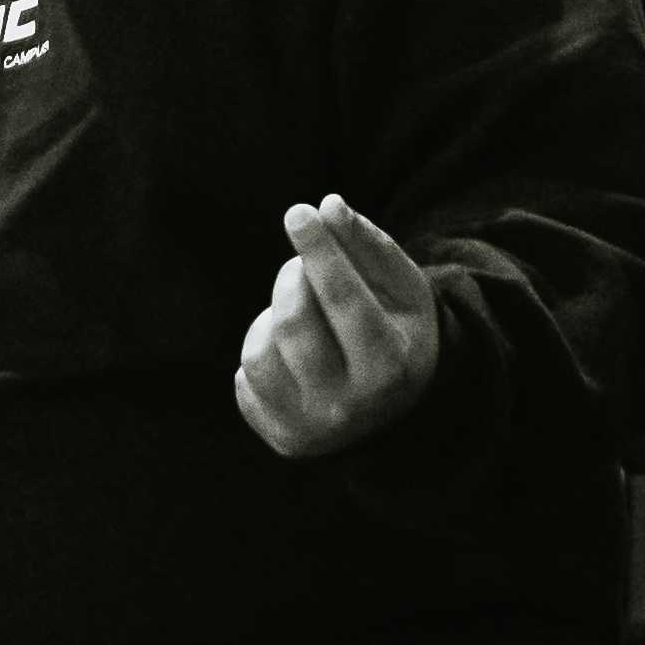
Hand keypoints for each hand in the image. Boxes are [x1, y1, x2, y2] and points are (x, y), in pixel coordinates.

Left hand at [234, 196, 441, 462]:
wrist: (396, 408)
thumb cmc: (396, 330)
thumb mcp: (400, 286)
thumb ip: (367, 244)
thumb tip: (328, 206)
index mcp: (390, 365)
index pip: (343, 298)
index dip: (319, 251)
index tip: (298, 212)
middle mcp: (351, 406)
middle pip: (294, 322)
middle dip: (292, 278)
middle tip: (301, 266)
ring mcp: (312, 429)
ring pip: (260, 350)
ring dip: (272, 315)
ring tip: (300, 313)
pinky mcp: (281, 438)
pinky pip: (245, 379)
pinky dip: (262, 350)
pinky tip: (290, 352)